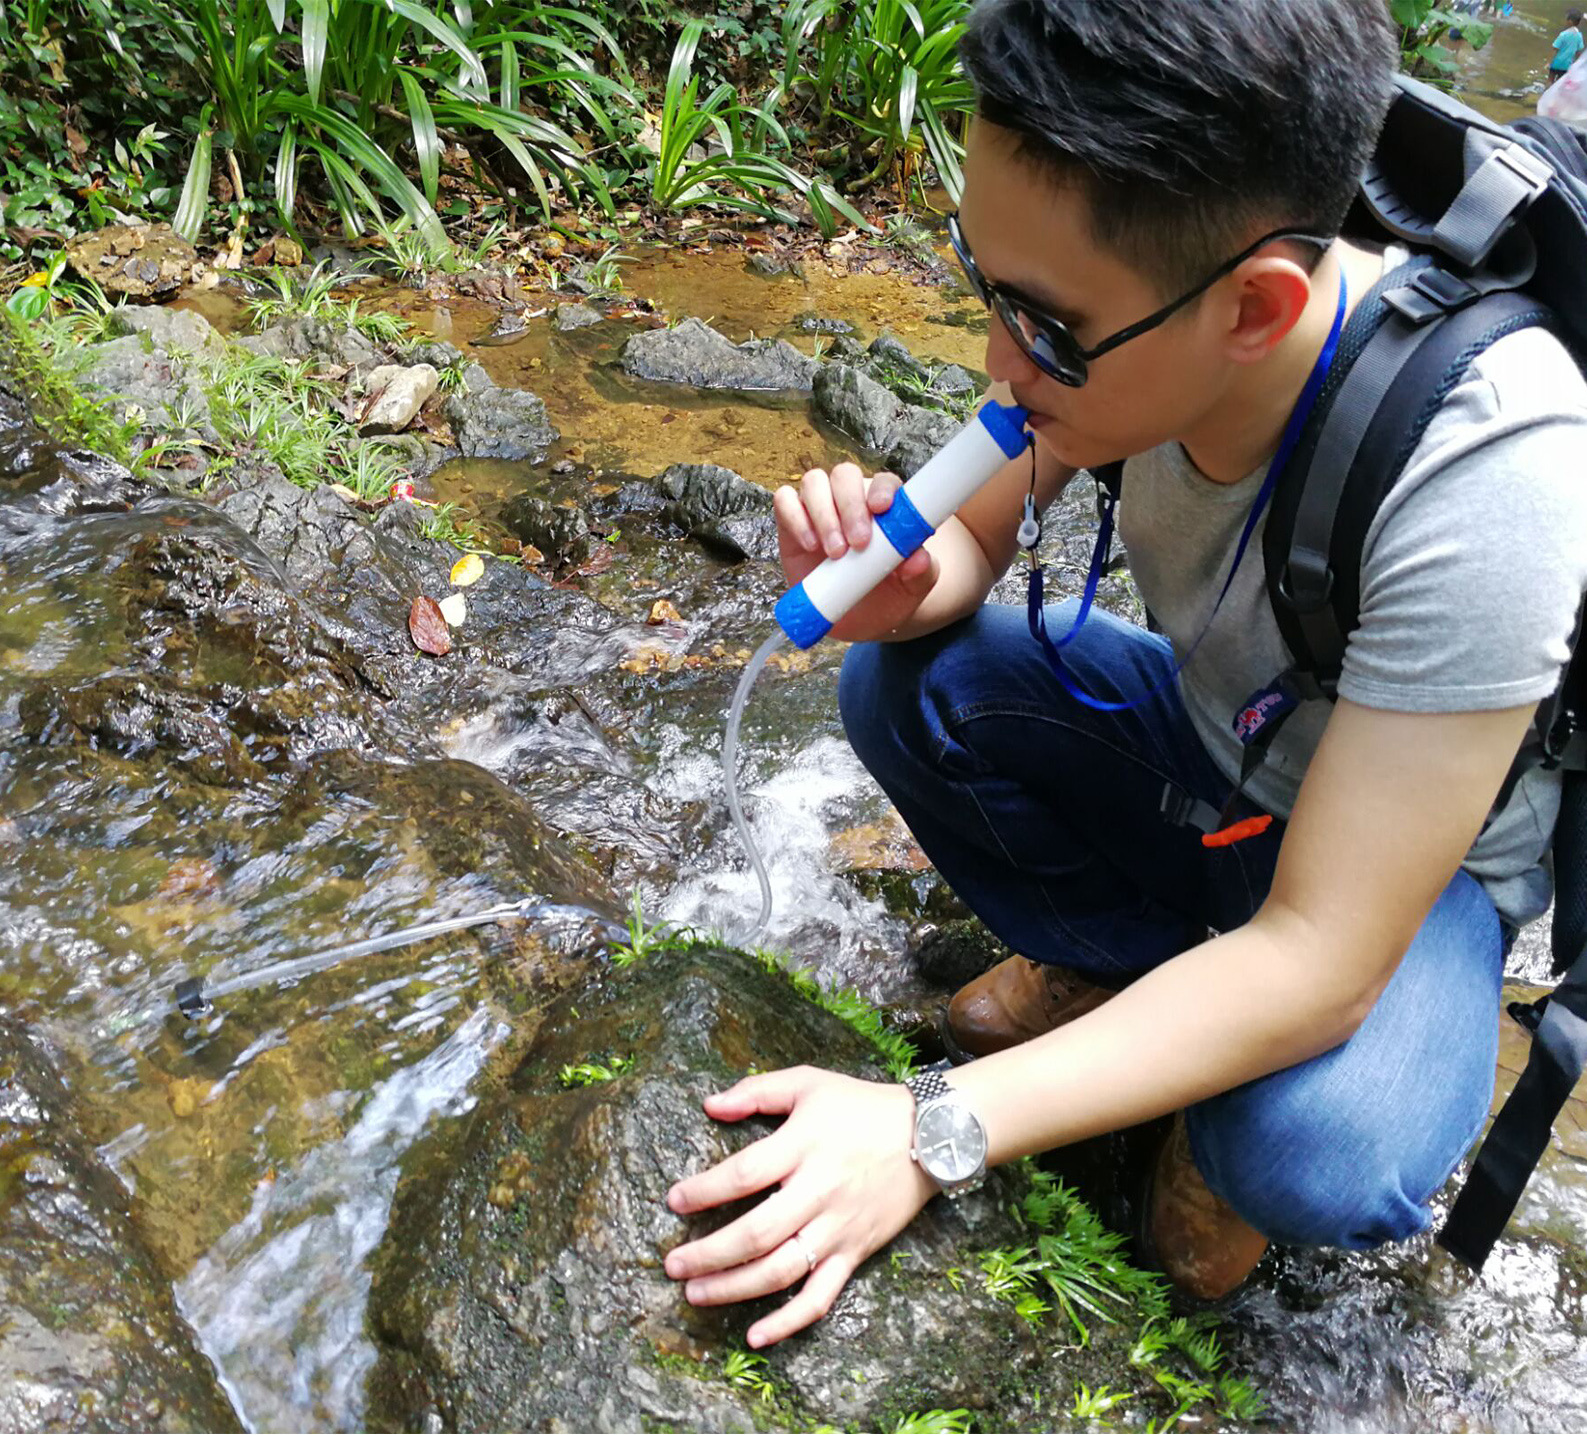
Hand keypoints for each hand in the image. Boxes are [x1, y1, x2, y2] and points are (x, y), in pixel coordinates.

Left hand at [663, 1065, 936, 1346]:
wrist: (931, 1136)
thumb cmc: (860, 1106)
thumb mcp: (809, 1083)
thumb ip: (757, 1091)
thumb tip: (710, 1105)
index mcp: (803, 1146)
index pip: (744, 1175)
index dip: (705, 1191)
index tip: (674, 1201)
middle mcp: (819, 1191)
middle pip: (757, 1232)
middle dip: (709, 1253)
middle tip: (673, 1265)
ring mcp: (838, 1228)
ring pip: (782, 1270)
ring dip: (734, 1288)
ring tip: (695, 1294)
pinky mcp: (855, 1253)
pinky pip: (821, 1297)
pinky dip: (788, 1322)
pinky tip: (755, 1335)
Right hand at [772, 463, 938, 642]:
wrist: (854, 619)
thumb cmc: (885, 596)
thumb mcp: (911, 591)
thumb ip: (922, 573)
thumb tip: (920, 558)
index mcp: (884, 506)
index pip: (884, 482)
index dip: (882, 489)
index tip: (882, 508)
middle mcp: (850, 498)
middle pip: (845, 476)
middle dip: (850, 505)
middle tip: (858, 543)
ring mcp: (819, 506)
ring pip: (814, 482)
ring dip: (824, 513)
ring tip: (835, 552)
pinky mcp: (791, 520)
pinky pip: (785, 501)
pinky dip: (795, 517)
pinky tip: (809, 543)